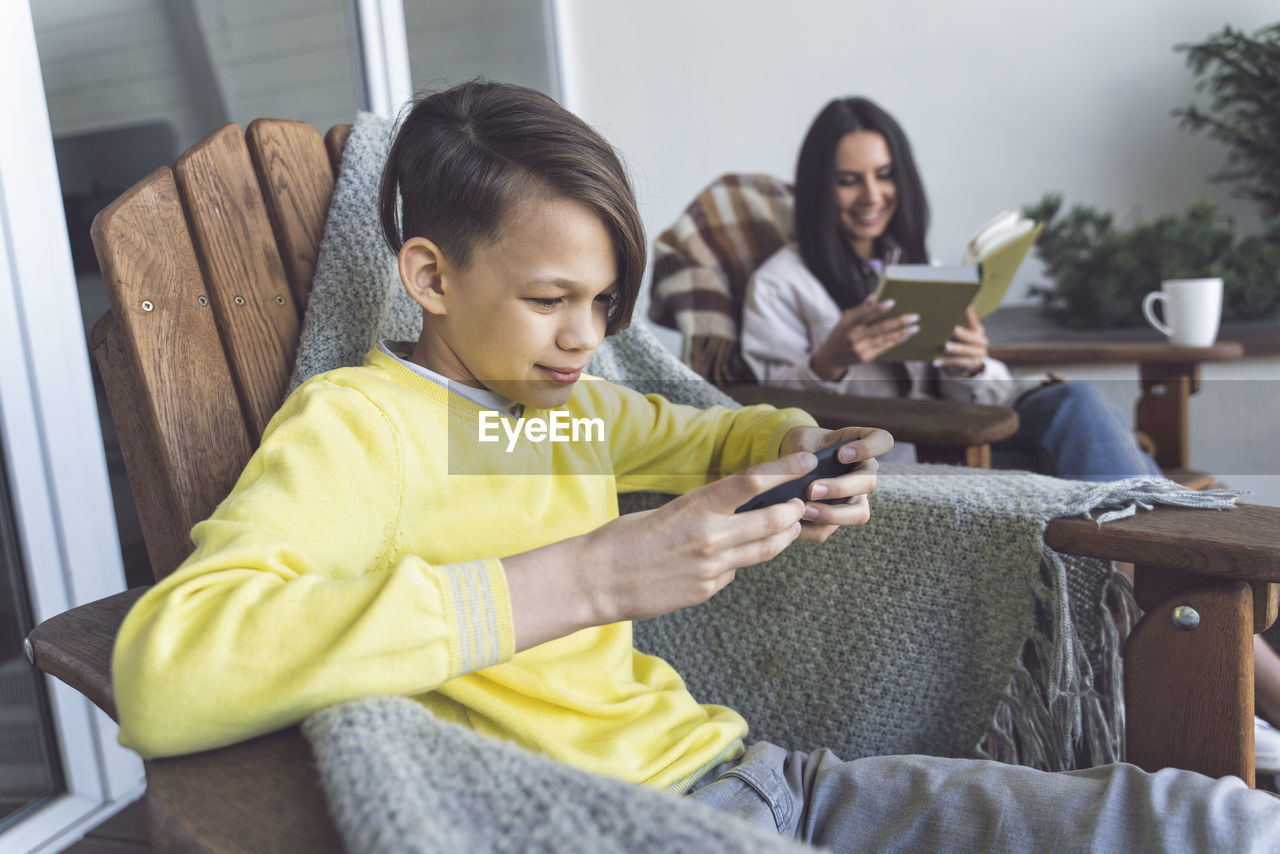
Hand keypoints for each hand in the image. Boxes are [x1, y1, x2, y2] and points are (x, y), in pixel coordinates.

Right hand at [573, 452, 827, 623]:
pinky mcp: (705, 591)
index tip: (806, 460)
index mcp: (696, 507)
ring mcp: (711, 568)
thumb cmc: (623, 539)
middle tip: (800, 503)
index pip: (752, 482)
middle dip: (793, 510)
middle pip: (772, 520)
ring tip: (788, 527)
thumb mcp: (666, 512)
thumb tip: (737, 516)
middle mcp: (710, 537)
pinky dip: (736, 562)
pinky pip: (733, 572)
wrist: (595, 581)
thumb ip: (704, 513)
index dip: (785, 469)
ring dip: (781, 536)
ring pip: (763, 550)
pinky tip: (727, 558)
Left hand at [779, 425, 891, 541]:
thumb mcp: (801, 439)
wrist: (793, 464)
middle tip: (812, 489)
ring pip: (859, 513)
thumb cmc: (804, 445)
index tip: (841, 454)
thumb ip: (804, 450)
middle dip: (840, 488)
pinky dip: (812, 528)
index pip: (883, 441)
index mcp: (860, 446)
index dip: (868, 448)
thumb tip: (802, 468)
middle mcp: (864, 473)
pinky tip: (795, 521)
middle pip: (869, 483)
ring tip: (805, 510)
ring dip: (833, 514)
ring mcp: (854, 497)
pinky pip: (831, 529)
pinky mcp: (837, 517)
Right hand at [809, 296, 919, 379]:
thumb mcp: (846, 318)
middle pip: (879, 328)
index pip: (864, 314)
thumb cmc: (841, 332)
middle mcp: (854, 337)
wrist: (831, 356)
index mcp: (848, 323)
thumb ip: (861, 308)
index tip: (892, 302)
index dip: (878, 309)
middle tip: (913, 317)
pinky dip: (896, 341)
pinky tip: (905, 336)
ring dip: (902, 333)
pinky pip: (884, 348)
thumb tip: (874, 296)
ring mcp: (860, 348)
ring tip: (914, 327)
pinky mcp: (866, 357)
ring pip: (885, 339)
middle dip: (898, 322)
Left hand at [934, 308, 987, 377]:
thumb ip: (959, 321)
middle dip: (962, 335)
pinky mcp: (971, 365)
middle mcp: (981, 342)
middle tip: (952, 331)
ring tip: (943, 348)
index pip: (974, 323)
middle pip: (972, 338)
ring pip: (966, 351)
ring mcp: (978, 355)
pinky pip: (957, 363)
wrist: (965, 363)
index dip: (969, 317)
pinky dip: (946, 362)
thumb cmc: (960, 342)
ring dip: (954, 349)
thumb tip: (947, 306)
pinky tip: (935, 361)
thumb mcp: (961, 331)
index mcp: (978, 331)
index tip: (963, 310)